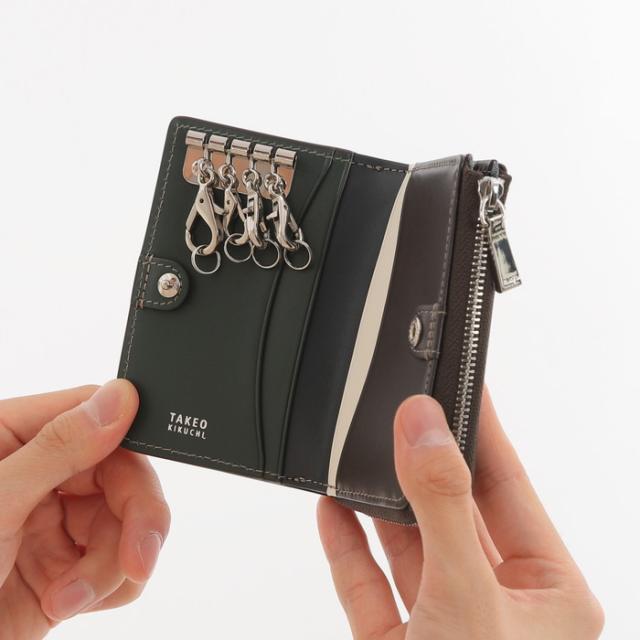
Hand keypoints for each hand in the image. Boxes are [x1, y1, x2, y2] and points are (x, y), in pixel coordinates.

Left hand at [0, 380, 169, 638]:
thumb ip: (58, 448)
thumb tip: (120, 398)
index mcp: (15, 438)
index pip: (97, 417)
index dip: (131, 446)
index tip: (143, 483)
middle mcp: (42, 473)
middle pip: (125, 474)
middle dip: (136, 521)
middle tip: (137, 559)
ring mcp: (56, 521)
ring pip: (129, 523)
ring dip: (112, 567)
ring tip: (67, 599)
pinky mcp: (68, 567)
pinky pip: (121, 564)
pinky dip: (109, 587)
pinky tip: (69, 604)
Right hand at [317, 390, 603, 638]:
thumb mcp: (467, 599)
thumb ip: (442, 508)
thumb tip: (422, 427)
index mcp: (548, 594)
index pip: (511, 488)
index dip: (484, 431)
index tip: (461, 385)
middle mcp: (498, 607)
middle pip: (455, 512)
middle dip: (424, 463)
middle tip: (401, 410)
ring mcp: (445, 625)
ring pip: (411, 547)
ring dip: (381, 503)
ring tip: (360, 454)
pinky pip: (369, 585)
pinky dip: (349, 547)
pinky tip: (334, 510)